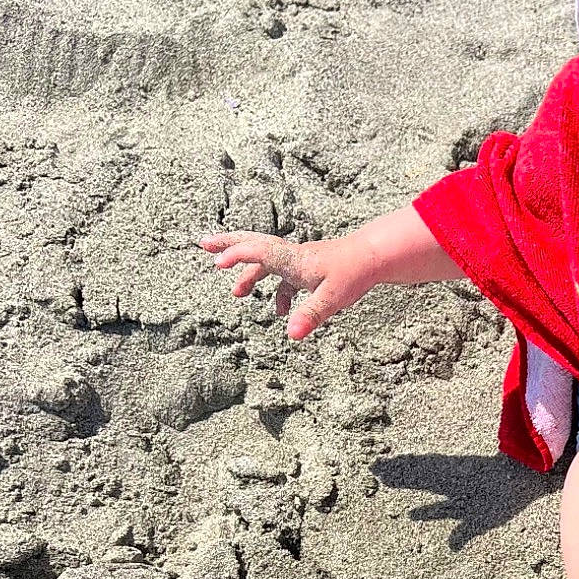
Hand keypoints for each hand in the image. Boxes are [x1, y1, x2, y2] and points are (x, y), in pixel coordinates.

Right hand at [197, 229, 378, 338]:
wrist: (375, 257)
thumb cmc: (354, 273)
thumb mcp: (332, 298)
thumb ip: (310, 316)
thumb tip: (291, 335)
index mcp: (293, 260)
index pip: (259, 252)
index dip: (236, 255)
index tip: (217, 262)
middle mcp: (291, 256)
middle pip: (253, 244)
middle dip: (227, 244)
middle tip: (203, 243)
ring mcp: (299, 262)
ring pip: (266, 262)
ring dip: (248, 273)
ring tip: (235, 293)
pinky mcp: (309, 270)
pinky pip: (285, 278)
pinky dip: (278, 293)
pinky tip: (282, 313)